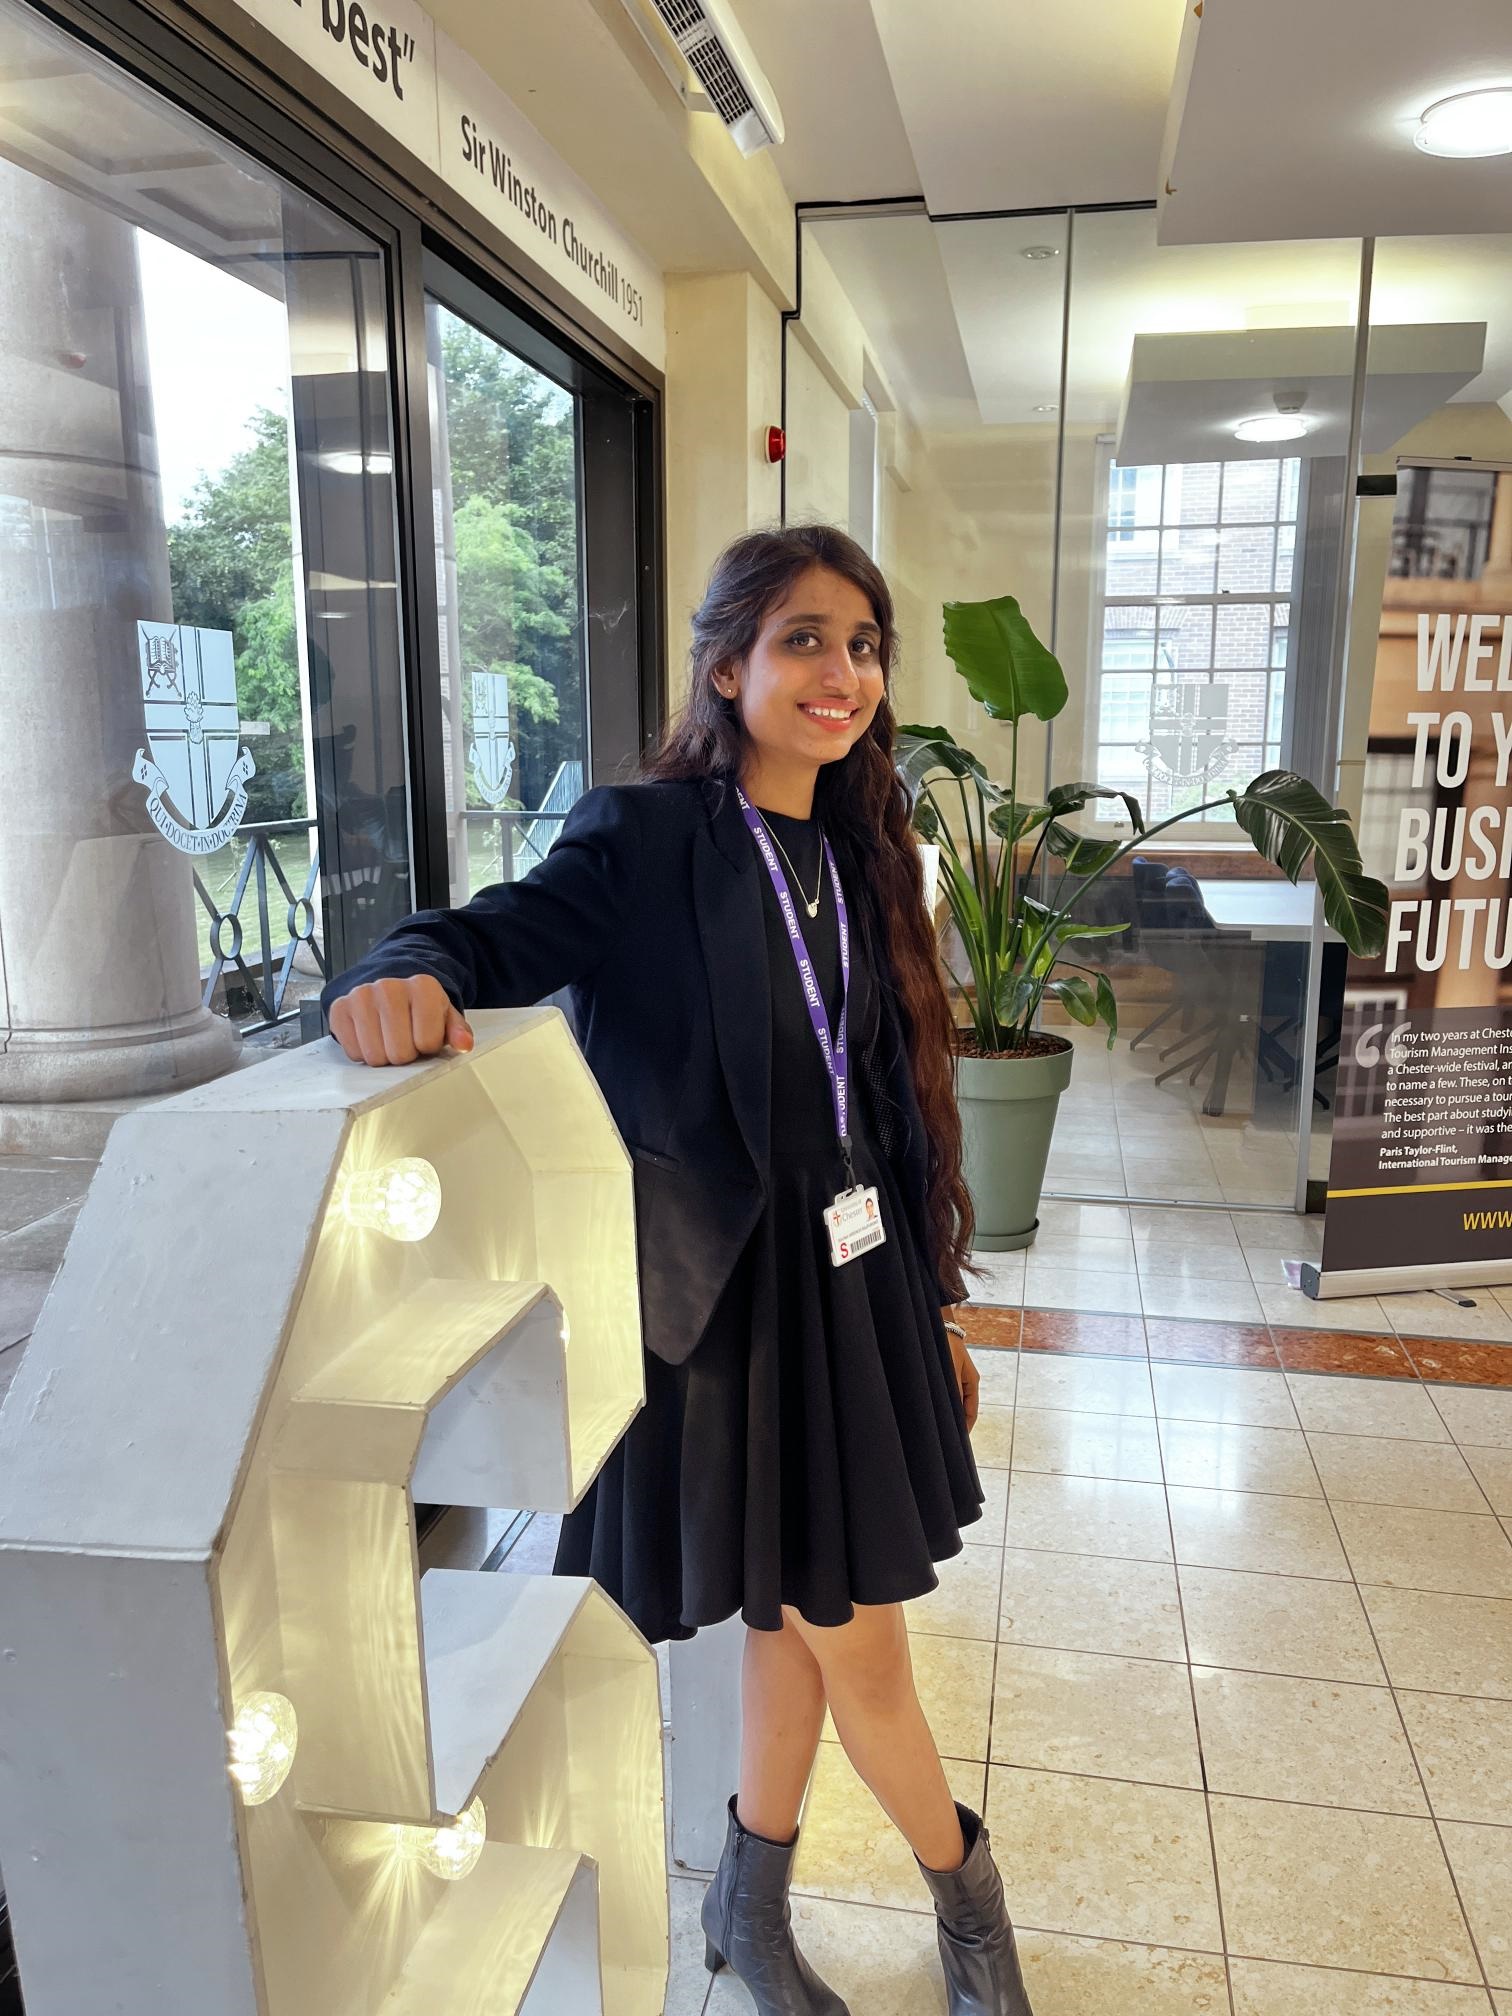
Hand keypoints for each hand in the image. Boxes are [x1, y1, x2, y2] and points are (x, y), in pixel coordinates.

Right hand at [328, 975, 472, 1066]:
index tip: (424, 1035)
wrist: (388, 990)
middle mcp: (389, 986)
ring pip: (374, 1056)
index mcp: (422, 987)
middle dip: (404, 1054)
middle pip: (399, 1052)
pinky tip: (370, 1036)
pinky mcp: (340, 1008)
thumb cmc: (419, 1010)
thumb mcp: (444, 1017)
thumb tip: (463, 1043)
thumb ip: (457, 1031)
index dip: (427, 1047)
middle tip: (404, 1040)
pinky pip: (352, 1052)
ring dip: (383, 1056)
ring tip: (388, 1039)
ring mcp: (361, 996)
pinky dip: (362, 1052)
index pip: (427, 1041)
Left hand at [946, 1324, 978, 1432]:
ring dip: (951, 1415)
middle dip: (959, 1424)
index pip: (972, 1412)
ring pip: (957, 1404)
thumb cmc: (946, 1345)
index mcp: (973, 1381)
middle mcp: (968, 1382)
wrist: (940, 1326)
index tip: (960, 1441)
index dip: (966, 1428)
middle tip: (950, 1440)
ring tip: (943, 1430)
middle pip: (965, 1410)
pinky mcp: (950, 1376)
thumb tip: (955, 1411)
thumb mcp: (951, 1368)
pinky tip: (938, 1412)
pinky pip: (950, 1396)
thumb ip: (954, 1389)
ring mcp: (959, 1379)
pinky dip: (946, 1405)